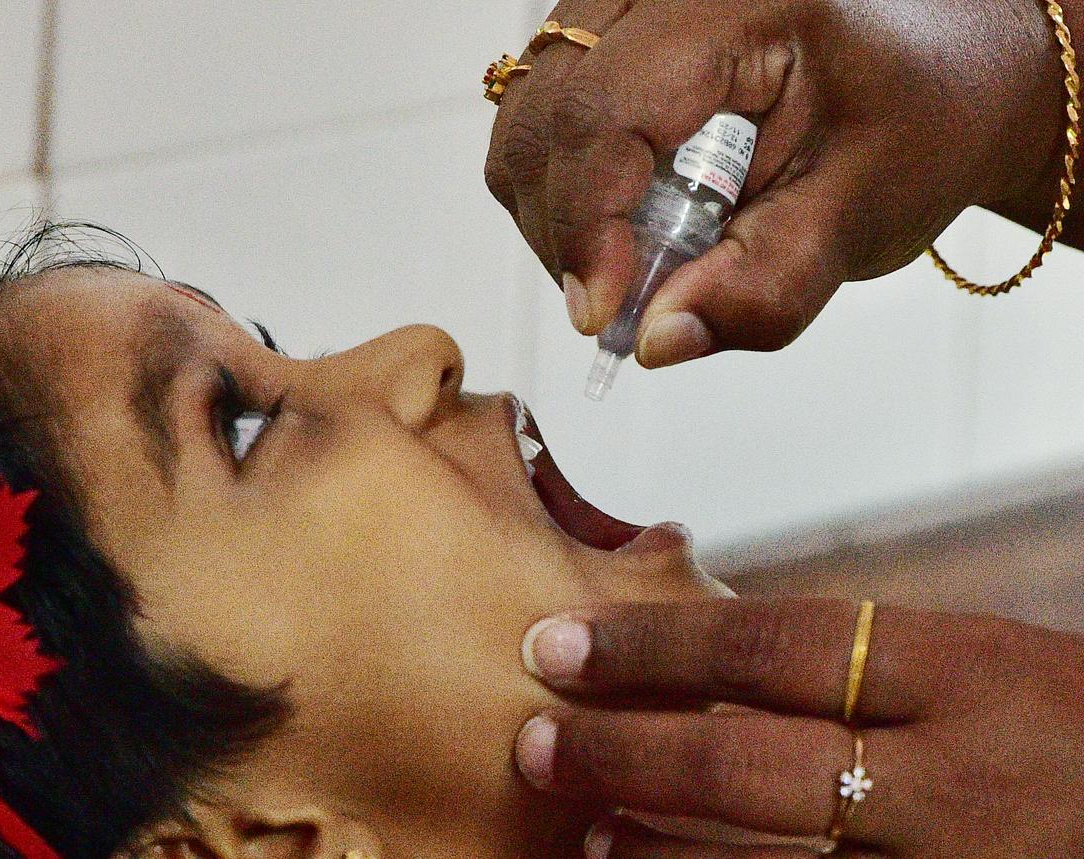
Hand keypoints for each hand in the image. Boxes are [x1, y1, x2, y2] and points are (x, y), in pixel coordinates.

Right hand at [484, 0, 1068, 366]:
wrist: (938, 69)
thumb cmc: (915, 121)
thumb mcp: (859, 213)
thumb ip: (763, 287)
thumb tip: (654, 342)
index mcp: (731, 3)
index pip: (604, 111)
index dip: (586, 223)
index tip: (600, 315)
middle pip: (543, 120)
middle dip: (568, 231)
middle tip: (628, 300)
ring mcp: (621, 5)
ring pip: (525, 125)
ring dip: (561, 216)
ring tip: (640, 256)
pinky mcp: (605, 37)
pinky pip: (540, 122)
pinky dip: (567, 191)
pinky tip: (630, 217)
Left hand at [513, 599, 1083, 856]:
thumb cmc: (1063, 732)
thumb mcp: (982, 665)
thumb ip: (861, 665)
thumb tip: (707, 654)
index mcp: (964, 675)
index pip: (773, 645)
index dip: (653, 645)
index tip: (564, 646)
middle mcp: (956, 782)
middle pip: (752, 764)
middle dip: (627, 752)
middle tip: (535, 741)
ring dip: (660, 853)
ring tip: (582, 831)